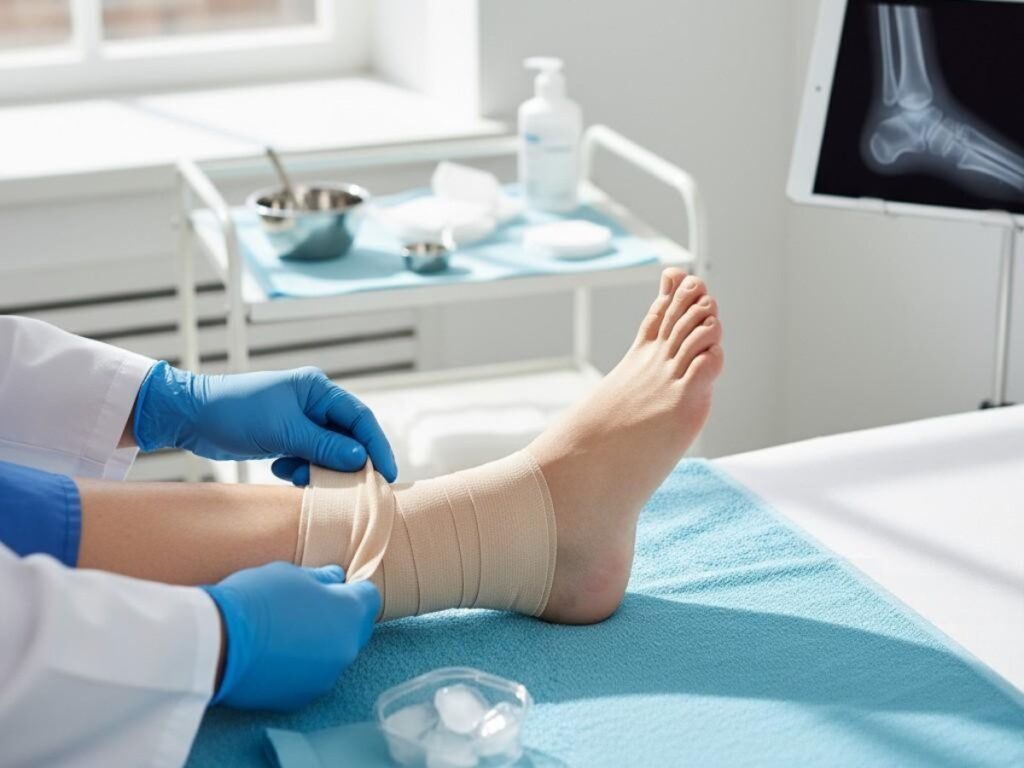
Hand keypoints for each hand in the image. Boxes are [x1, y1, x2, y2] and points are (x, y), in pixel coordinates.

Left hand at [133, 362, 396, 482]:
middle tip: (347, 487)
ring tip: (298, 476)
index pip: (359, 418)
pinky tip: (281, 470)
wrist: (191, 416)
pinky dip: (300, 468)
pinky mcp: (286, 436)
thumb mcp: (283, 432)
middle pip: (347, 436)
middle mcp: (314, 402)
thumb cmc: (236, 413)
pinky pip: (308, 457)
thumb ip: (324, 446)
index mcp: (317, 389)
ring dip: (318, 468)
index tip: (387, 473)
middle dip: (346, 462)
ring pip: (328, 451)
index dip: (376, 446)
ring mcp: (300, 420)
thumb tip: (360, 458)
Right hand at [202, 562, 379, 710]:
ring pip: (332, 656)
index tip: (332, 588)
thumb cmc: (256, 599)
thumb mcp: (290, 573)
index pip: (370, 598)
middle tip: (305, 608)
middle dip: (338, 618)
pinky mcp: (301, 698)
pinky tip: (274, 655)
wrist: (217, 644)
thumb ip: (321, 578)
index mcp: (350, 614)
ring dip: (319, 645)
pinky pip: (310, 677)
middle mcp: (346, 650)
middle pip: (354, 629)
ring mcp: (325, 678)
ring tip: (285, 633)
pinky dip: (299, 667)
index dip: (352, 590)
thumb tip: (336, 580)